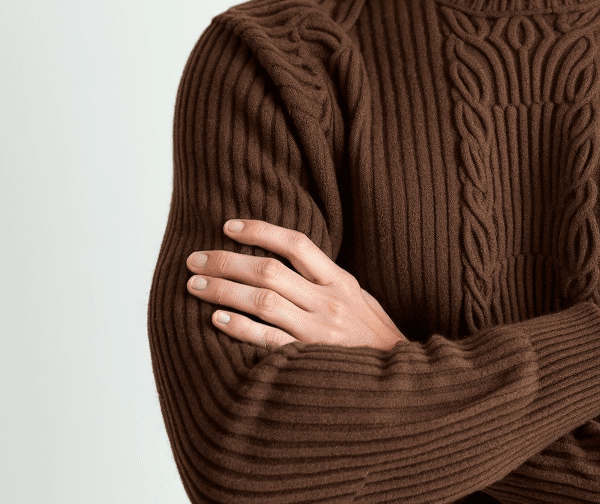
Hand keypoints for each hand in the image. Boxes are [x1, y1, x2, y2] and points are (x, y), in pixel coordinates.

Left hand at [185, 219, 406, 350]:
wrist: (398, 380)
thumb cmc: (375, 338)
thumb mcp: (359, 299)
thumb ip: (327, 281)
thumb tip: (288, 262)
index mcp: (340, 281)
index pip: (296, 244)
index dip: (260, 231)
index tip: (229, 226)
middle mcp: (328, 301)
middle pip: (270, 270)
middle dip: (227, 261)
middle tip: (195, 259)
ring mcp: (318, 330)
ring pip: (263, 301)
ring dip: (224, 290)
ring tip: (195, 285)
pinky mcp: (309, 358)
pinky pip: (268, 340)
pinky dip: (241, 328)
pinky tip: (217, 319)